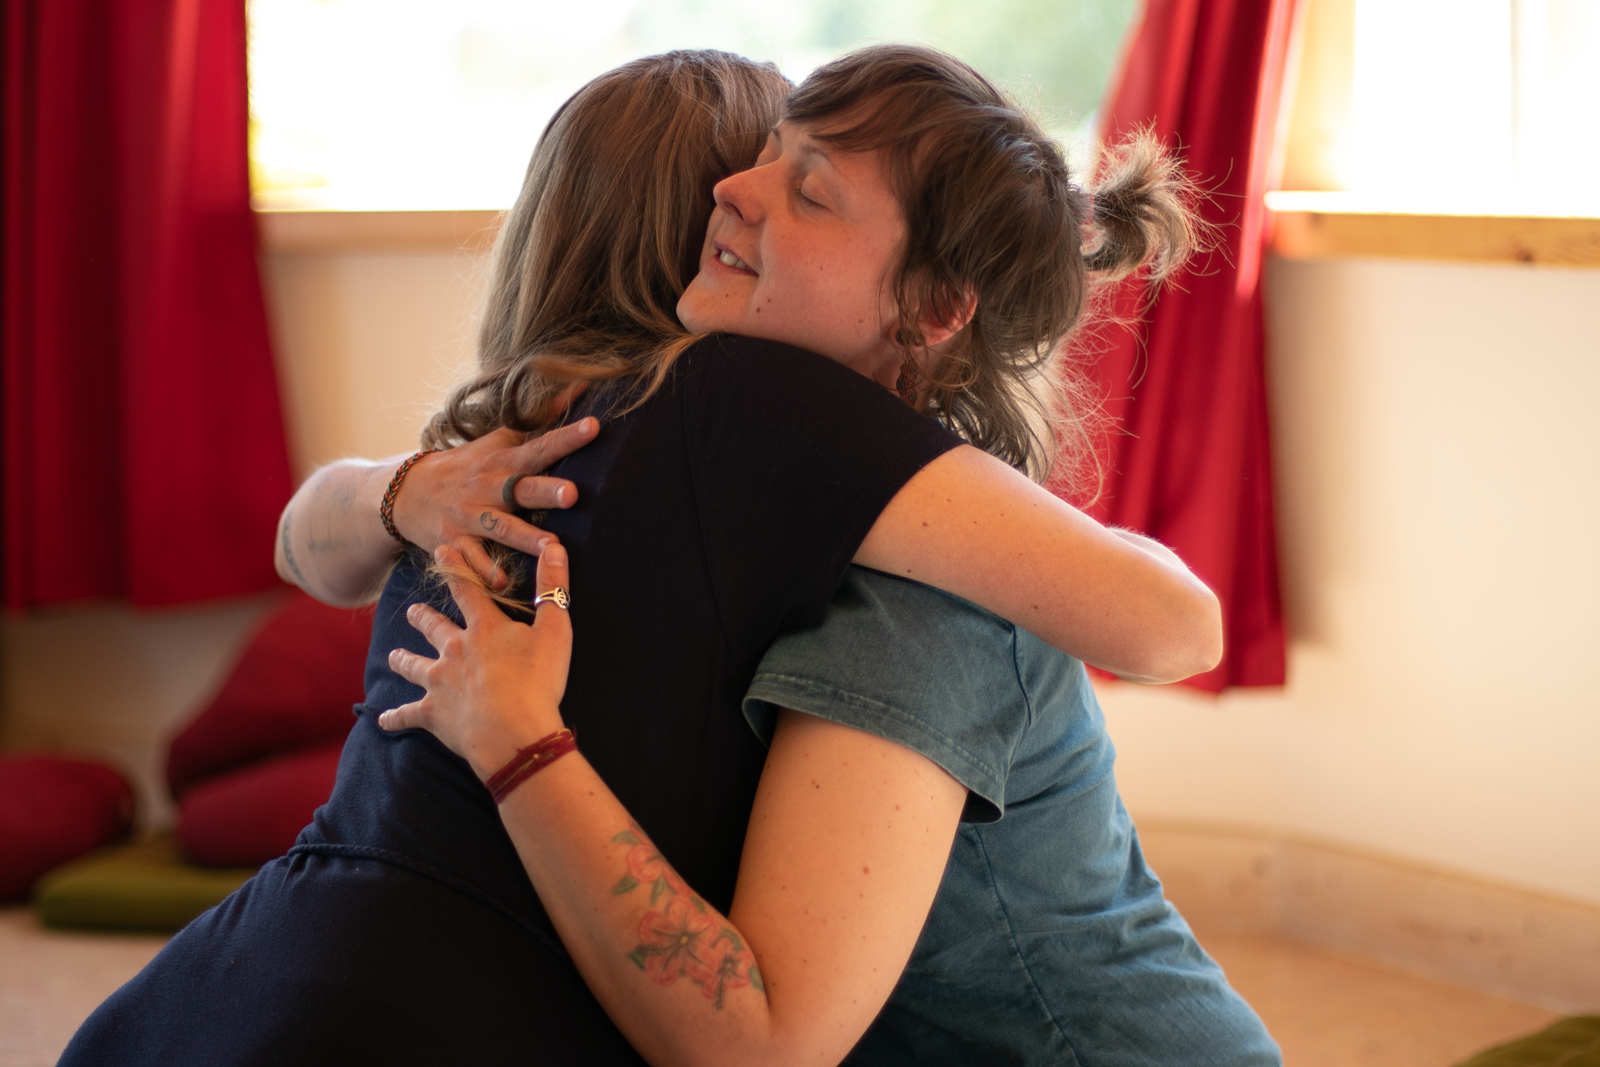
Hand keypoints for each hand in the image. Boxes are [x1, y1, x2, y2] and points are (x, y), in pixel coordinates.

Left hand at [379, 543, 572, 779]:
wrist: (513, 732)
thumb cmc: (538, 682)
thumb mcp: (555, 630)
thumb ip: (553, 589)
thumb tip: (555, 546)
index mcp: (484, 629)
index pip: (467, 590)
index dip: (455, 568)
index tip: (441, 552)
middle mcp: (455, 650)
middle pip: (433, 627)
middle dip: (422, 617)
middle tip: (412, 611)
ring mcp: (439, 682)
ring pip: (413, 666)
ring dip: (403, 659)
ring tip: (394, 656)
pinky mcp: (432, 713)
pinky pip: (408, 715)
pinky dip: (396, 718)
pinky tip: (383, 720)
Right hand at [390, 419, 598, 587]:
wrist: (406, 492)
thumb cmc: (468, 465)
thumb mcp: (499, 439)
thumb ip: (541, 420)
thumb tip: (579, 389)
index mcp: (504, 462)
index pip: (541, 446)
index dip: (567, 437)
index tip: (594, 426)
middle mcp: (489, 488)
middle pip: (523, 489)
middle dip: (547, 491)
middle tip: (573, 494)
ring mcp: (470, 517)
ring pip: (502, 529)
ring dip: (526, 539)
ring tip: (552, 548)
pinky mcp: (454, 544)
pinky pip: (472, 562)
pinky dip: (485, 573)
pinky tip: (503, 584)